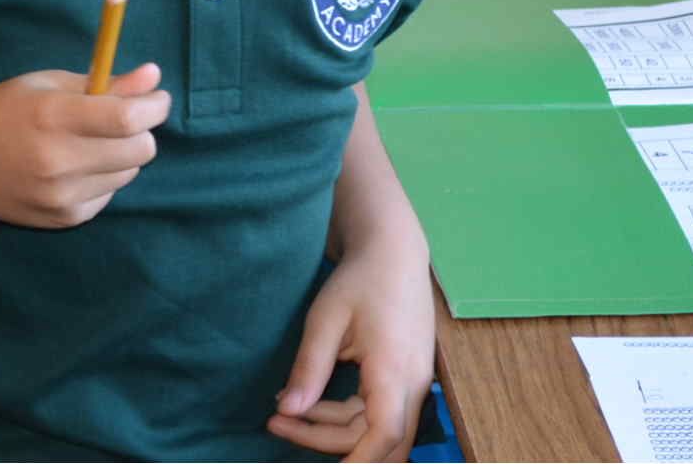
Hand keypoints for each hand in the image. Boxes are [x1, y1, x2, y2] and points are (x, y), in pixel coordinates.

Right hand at [0, 62, 169, 228]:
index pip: (127, 118)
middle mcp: (58, 160)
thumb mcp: (48, 85)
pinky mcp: (63, 218)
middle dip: (142, 130)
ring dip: (122, 155)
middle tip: (124, 118)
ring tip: (89, 142)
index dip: (154, 107)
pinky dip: (103, 178)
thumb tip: (154, 76)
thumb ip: (105, 83)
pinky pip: (109, 194)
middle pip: (139, 150)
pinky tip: (73, 167)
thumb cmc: (3, 112)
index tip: (157, 99)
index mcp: (52, 116)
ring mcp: (60, 195)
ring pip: (129, 173)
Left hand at [265, 238, 435, 461]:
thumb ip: (309, 369)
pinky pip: (376, 410)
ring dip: (330, 427)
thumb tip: (288, 410)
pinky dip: (343, 412)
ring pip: (375, 428)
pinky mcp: (406, 375)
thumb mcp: (325, 320)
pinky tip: (308, 400)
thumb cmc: (361, 279)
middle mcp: (413, 381)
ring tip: (281, 410)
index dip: (358, 462)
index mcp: (395, 369)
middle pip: (380, 440)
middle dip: (331, 445)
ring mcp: (413, 380)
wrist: (394, 250)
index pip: (385, 434)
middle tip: (279, 425)